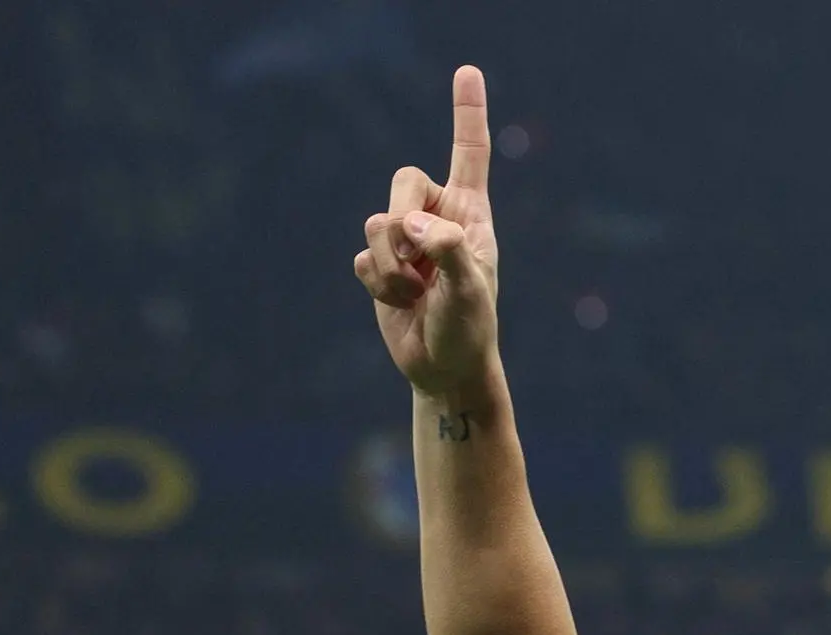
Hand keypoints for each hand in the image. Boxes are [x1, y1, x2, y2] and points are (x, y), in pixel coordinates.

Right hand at [354, 66, 499, 397]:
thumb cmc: (469, 327)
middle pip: (402, 180)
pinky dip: (377, 284)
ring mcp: (405, 242)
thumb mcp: (470, 289)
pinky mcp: (379, 266)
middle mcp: (437, 218)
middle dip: (403, 219)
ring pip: (375, 224)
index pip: (469, 153)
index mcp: (469, 213)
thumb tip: (410, 223)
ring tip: (416, 294)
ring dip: (392, 266)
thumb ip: (448, 246)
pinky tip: (399, 303)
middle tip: (419, 259)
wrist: (444, 367)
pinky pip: (360, 257)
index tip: (467, 70)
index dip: (467, 113)